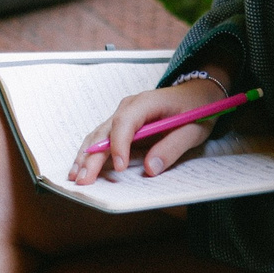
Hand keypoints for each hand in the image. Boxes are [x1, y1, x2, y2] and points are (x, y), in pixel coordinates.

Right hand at [69, 78, 234, 183]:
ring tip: (75, 176)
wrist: (198, 93)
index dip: (120, 145)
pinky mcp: (121, 125)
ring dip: (85, 156)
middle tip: (84, 179)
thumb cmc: (198, 109)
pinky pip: (102, 138)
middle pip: (105, 131)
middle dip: (93, 156)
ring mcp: (122, 114)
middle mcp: (129, 106)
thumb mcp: (194, 130)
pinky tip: (80, 167)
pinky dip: (90, 153)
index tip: (119, 168)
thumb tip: (150, 169)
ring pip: (98, 135)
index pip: (126, 122)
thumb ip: (172, 147)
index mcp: (147, 102)